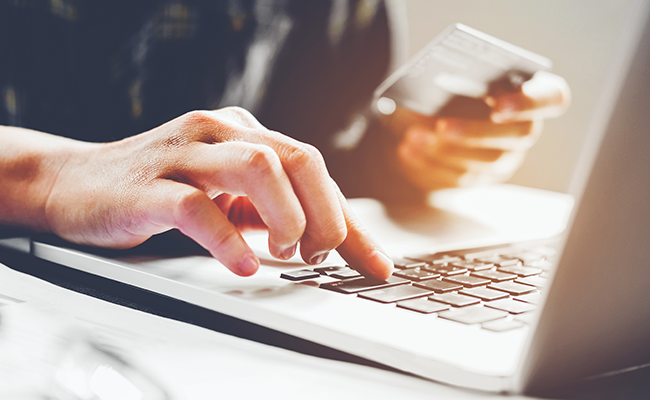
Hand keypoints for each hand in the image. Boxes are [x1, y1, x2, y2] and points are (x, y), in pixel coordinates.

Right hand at [40, 108, 392, 277]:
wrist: (74, 183)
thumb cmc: (158, 190)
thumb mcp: (226, 197)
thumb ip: (271, 212)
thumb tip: (329, 241)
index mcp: (244, 133)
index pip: (314, 170)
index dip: (350, 221)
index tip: (376, 264)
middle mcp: (220, 132)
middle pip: (298, 159)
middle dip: (325, 213)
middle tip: (320, 253)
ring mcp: (184, 154)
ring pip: (257, 168)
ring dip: (286, 216)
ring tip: (286, 251)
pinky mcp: (149, 186)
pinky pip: (198, 208)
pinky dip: (229, 241)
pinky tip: (243, 265)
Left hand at [384, 71, 570, 189]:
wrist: (430, 119)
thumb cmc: (450, 87)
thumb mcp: (452, 77)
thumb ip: (455, 79)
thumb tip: (433, 93)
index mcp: (531, 93)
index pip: (552, 97)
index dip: (529, 102)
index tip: (498, 103)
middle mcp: (525, 129)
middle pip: (518, 136)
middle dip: (476, 132)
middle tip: (442, 126)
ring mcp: (506, 158)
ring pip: (485, 162)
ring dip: (445, 151)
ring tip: (414, 137)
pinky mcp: (480, 178)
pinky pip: (460, 178)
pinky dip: (430, 163)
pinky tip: (408, 150)